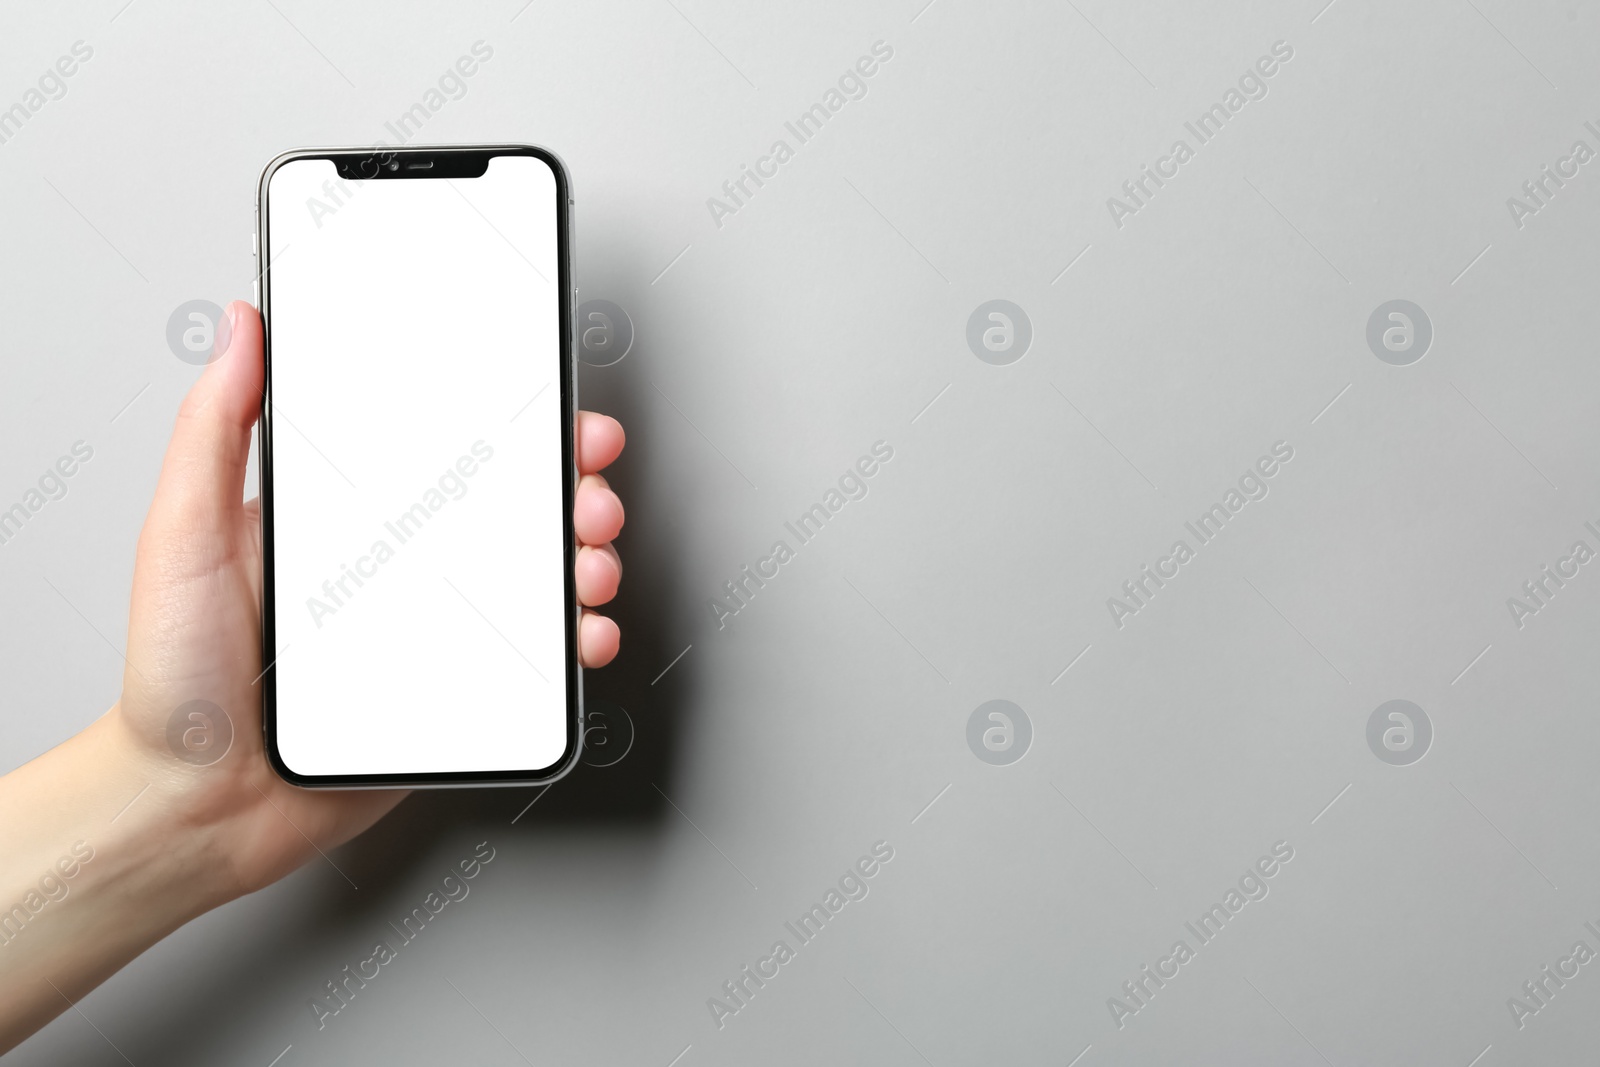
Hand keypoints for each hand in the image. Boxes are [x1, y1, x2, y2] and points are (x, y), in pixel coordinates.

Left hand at [108, 300, 624, 895]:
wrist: (196, 807)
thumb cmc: (175, 680)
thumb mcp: (182, 536)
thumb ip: (213, 431)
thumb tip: (237, 327)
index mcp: (347, 517)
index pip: (446, 451)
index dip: (515, 424)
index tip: (557, 412)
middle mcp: (400, 565)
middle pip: (514, 508)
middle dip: (575, 490)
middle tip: (589, 493)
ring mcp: (435, 628)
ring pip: (540, 578)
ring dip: (589, 559)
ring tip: (591, 566)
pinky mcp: (458, 690)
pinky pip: (537, 659)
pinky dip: (580, 640)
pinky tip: (586, 633)